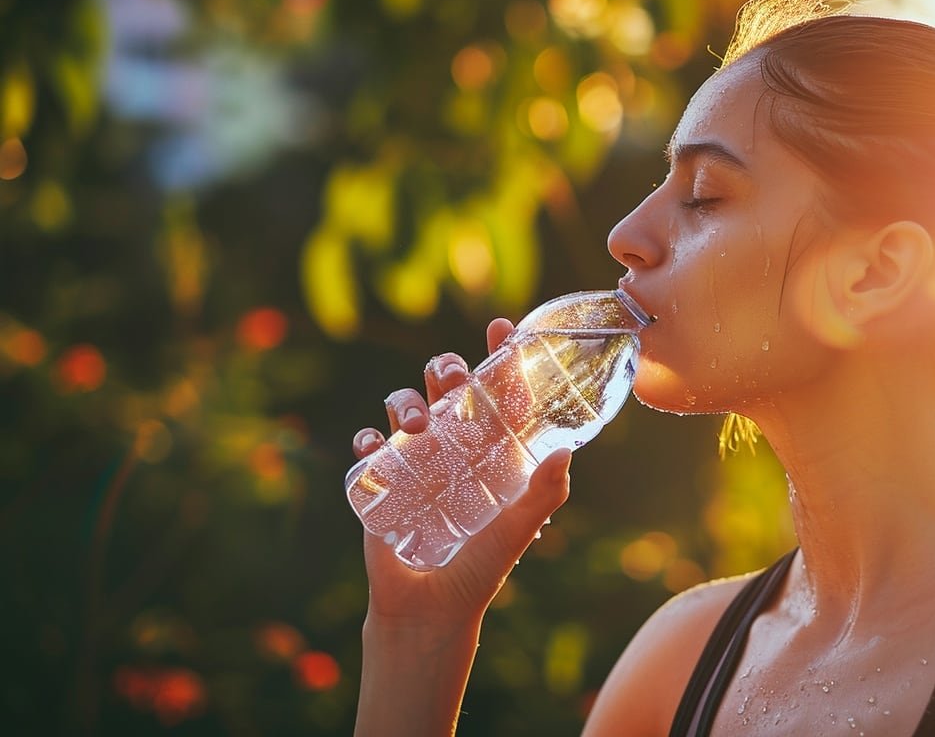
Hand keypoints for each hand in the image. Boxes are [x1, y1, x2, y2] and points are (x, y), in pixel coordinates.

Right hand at [350, 318, 571, 628]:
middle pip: (446, 385)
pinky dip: (367, 437)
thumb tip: (566, 448)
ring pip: (404, 403)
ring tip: (416, 426)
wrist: (433, 607)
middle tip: (452, 379)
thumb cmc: (483, 566)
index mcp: (490, 447)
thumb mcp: (521, 527)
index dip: (499, 356)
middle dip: (446, 368)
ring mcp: (415, 459)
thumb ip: (546, 491)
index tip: (502, 327)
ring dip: (406, 400)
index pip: (497, 390)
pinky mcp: (381, 479)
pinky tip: (376, 445)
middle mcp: (454, 444)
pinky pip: (367, 444)